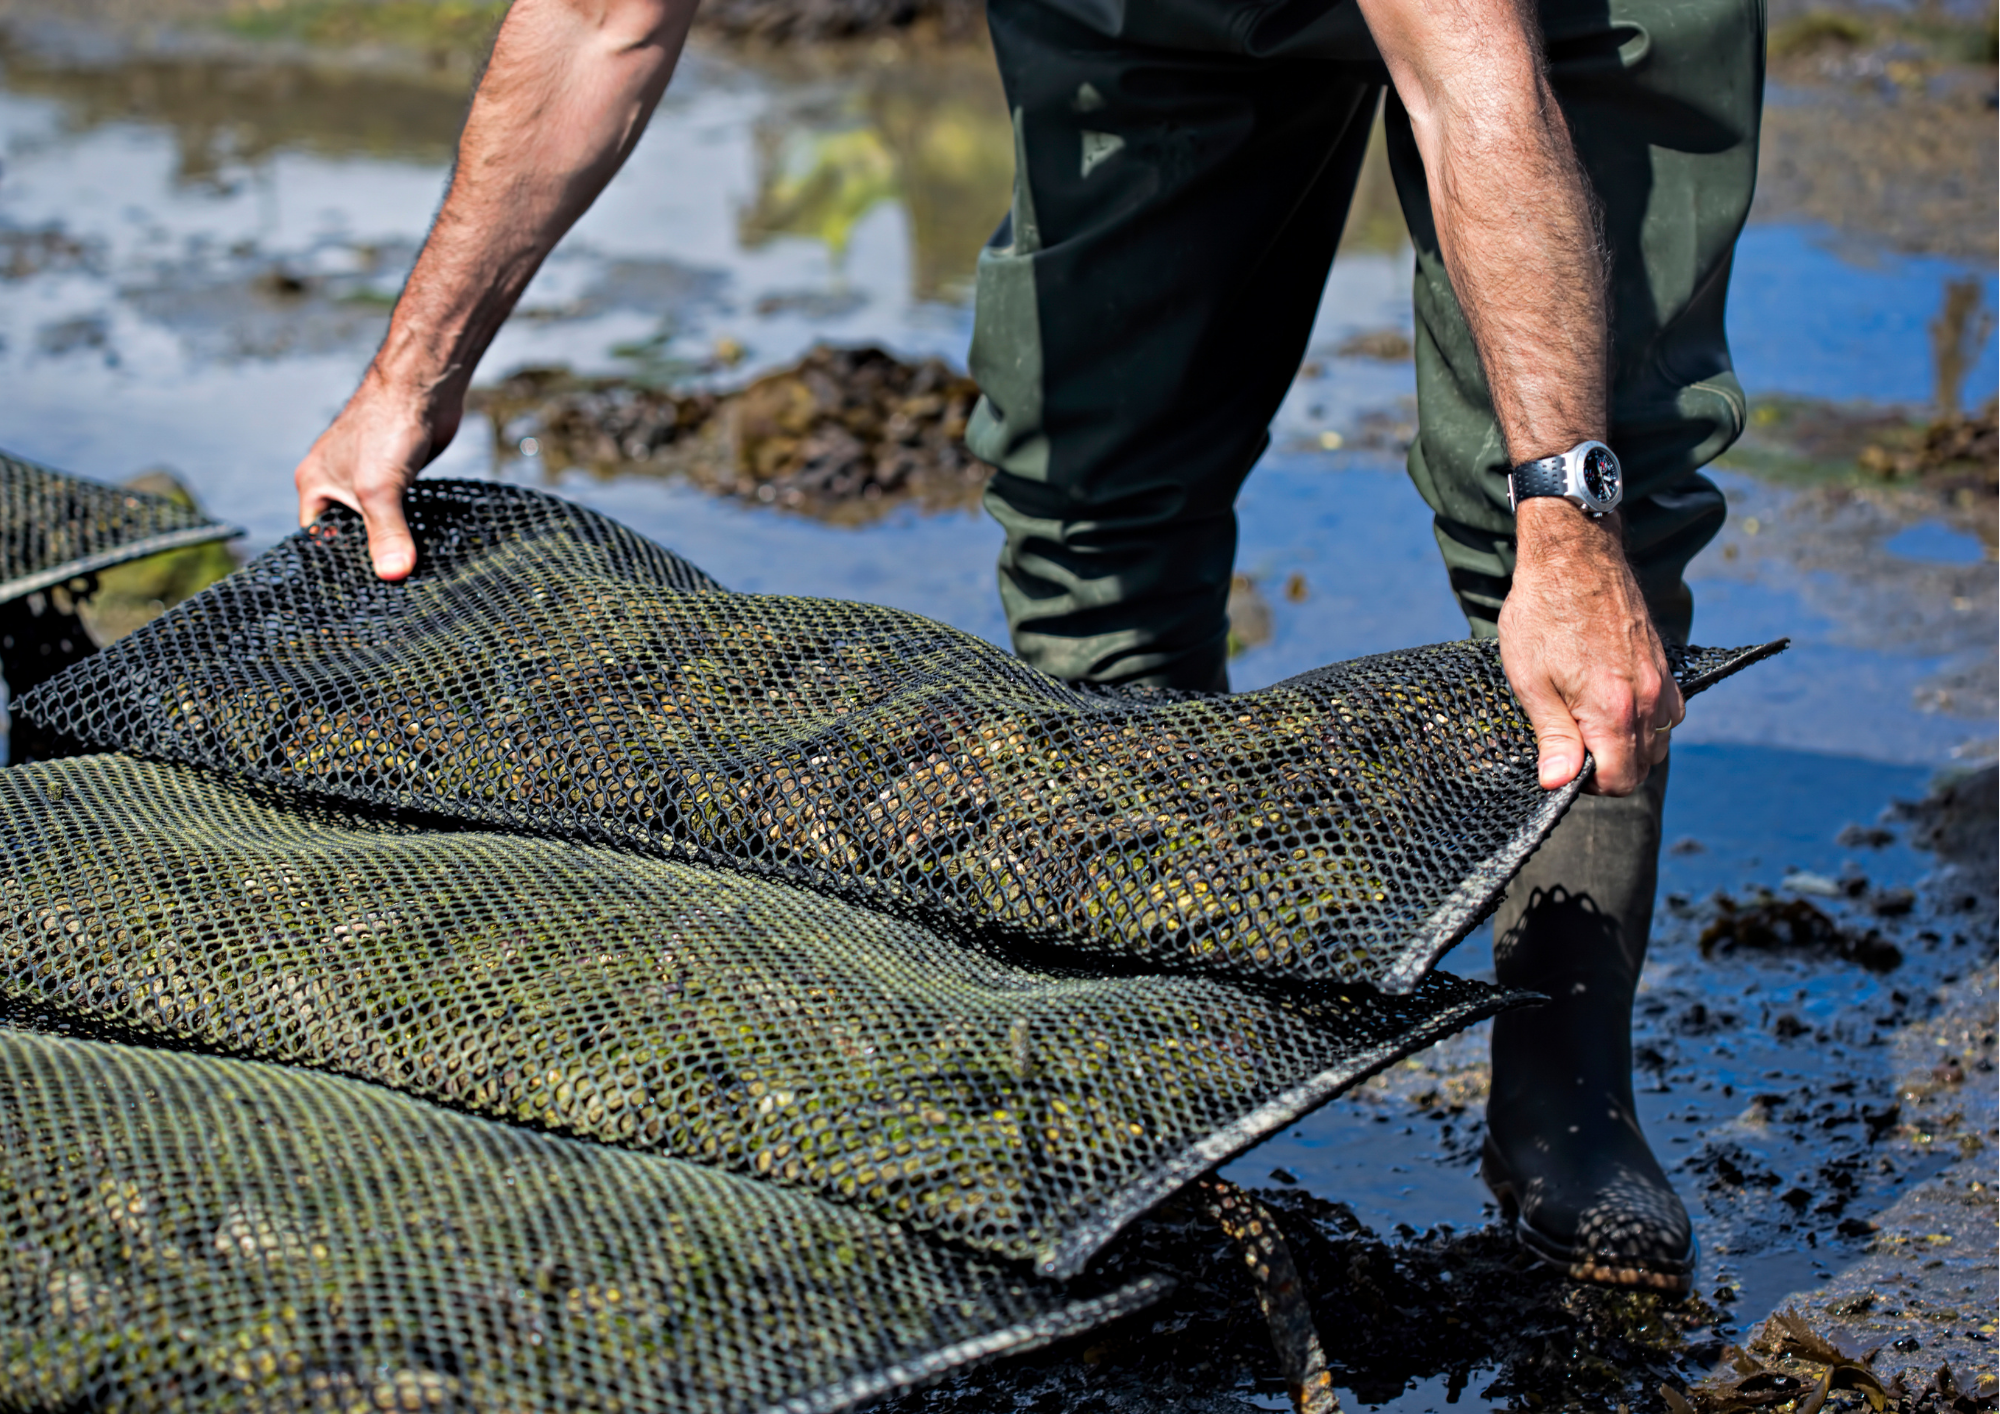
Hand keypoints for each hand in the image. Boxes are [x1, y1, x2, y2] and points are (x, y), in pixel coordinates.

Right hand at [294, 370, 462, 580]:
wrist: (423, 387)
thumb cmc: (387, 426)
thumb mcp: (379, 489)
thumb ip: (386, 533)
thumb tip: (393, 574)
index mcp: (314, 485)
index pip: (316, 538)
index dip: (335, 564)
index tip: (361, 591)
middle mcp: (336, 483)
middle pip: (348, 533)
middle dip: (367, 556)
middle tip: (389, 589)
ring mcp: (368, 478)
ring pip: (376, 522)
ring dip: (392, 541)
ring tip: (408, 574)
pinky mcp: (398, 475)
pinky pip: (399, 510)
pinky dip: (409, 526)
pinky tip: (425, 546)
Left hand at [1498, 501, 1683, 795]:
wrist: (1574, 555)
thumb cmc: (1544, 614)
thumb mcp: (1532, 681)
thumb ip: (1553, 737)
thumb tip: (1558, 784)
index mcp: (1615, 710)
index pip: (1619, 781)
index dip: (1588, 785)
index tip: (1562, 765)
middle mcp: (1650, 699)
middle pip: (1643, 766)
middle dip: (1608, 769)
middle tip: (1569, 744)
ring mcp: (1663, 681)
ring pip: (1659, 740)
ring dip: (1628, 746)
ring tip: (1587, 723)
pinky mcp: (1665, 664)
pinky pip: (1668, 712)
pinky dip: (1646, 720)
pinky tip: (1612, 703)